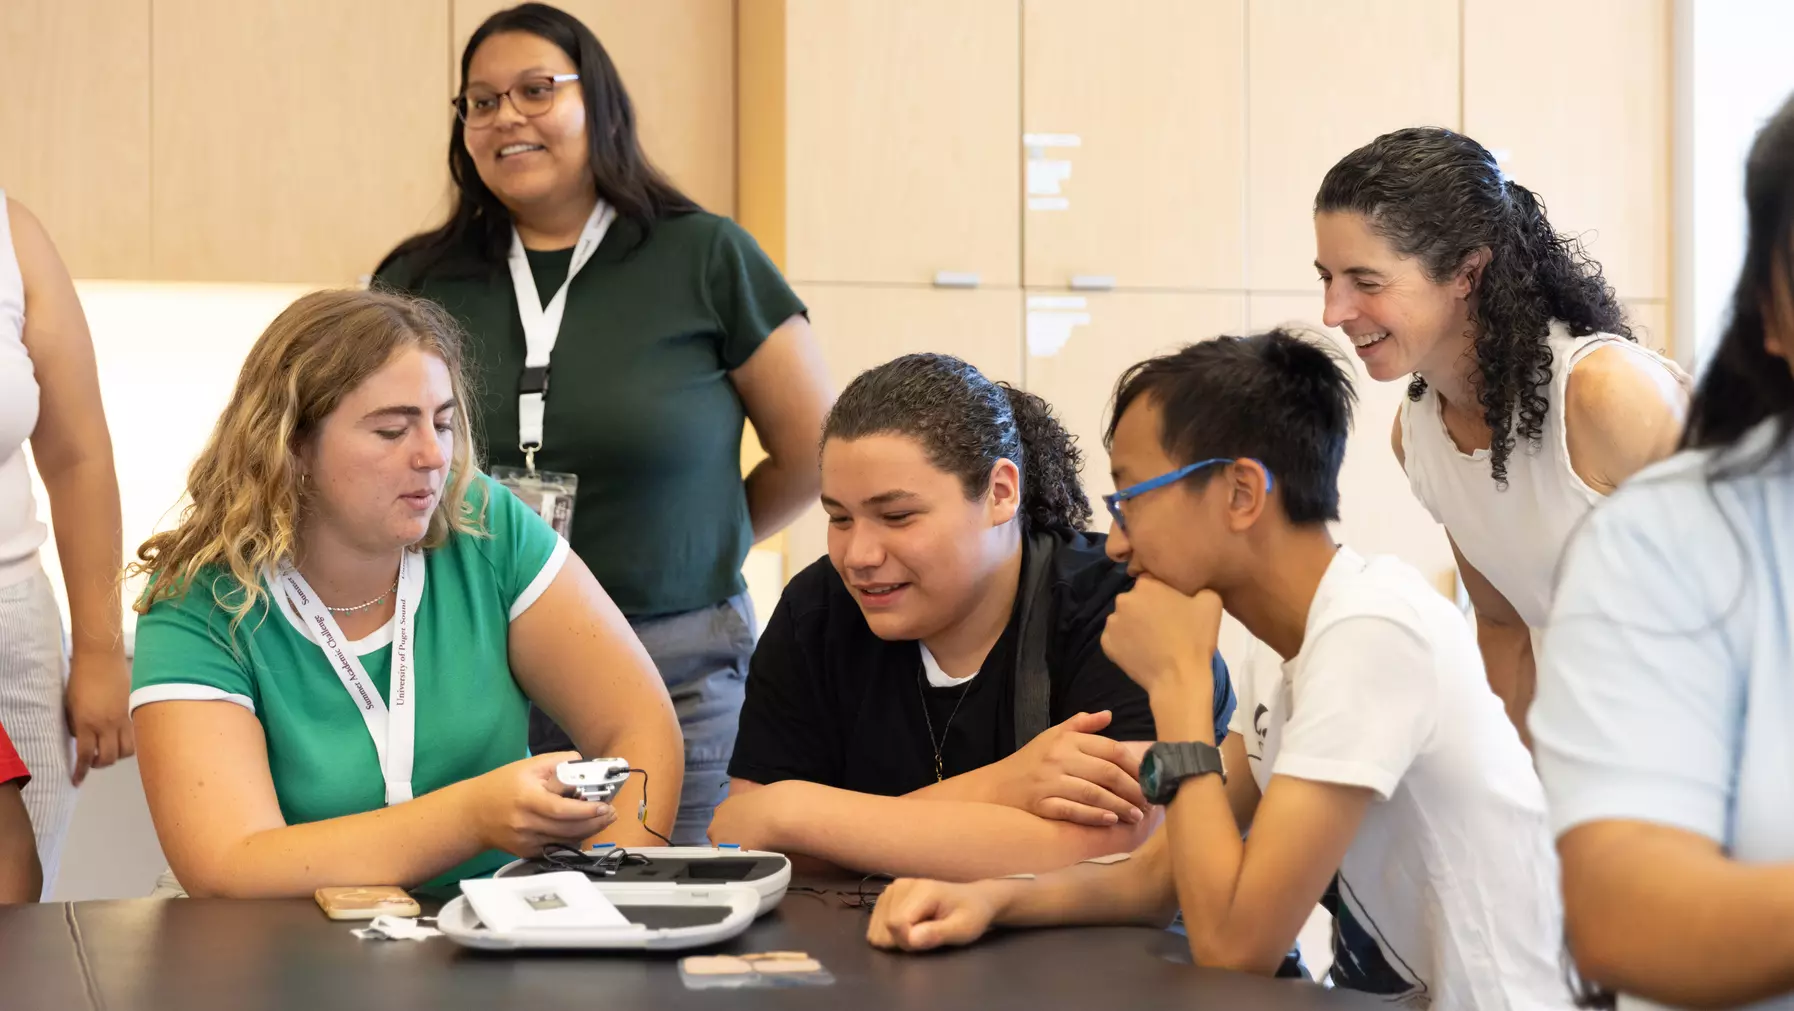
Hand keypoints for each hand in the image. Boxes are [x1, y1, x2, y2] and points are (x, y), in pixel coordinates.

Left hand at [64, 651, 134, 785]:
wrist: (101, 658)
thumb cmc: (80, 679)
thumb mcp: (70, 706)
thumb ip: (77, 726)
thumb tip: (82, 738)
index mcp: (87, 723)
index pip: (85, 756)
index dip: (81, 771)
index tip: (77, 780)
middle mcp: (107, 725)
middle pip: (108, 758)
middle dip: (98, 764)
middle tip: (91, 760)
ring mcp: (123, 718)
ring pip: (125, 751)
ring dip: (116, 755)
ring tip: (108, 749)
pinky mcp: (132, 712)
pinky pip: (133, 736)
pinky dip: (127, 742)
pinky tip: (119, 737)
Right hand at [466, 752, 616, 856]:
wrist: (472, 814)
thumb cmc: (501, 786)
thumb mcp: (527, 766)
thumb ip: (557, 762)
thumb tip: (584, 763)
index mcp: (527, 799)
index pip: (562, 810)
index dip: (586, 810)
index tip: (604, 805)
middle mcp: (526, 824)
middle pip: (569, 829)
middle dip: (596, 822)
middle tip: (611, 813)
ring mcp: (526, 842)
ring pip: (566, 841)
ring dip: (589, 831)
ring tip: (603, 819)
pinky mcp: (527, 852)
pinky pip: (557, 848)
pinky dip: (573, 839)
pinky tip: (582, 829)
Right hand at [867, 878, 1003, 951]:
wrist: (973, 900)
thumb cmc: (971, 915)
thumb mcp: (963, 929)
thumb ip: (937, 934)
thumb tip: (911, 939)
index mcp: (922, 890)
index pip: (895, 923)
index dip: (907, 941)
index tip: (928, 940)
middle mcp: (901, 885)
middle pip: (884, 927)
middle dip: (902, 940)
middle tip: (926, 935)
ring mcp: (892, 889)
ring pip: (877, 928)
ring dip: (895, 938)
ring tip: (919, 930)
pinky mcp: (887, 895)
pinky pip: (874, 925)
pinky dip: (889, 933)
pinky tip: (909, 927)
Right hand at [993, 711, 1148, 825]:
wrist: (996, 788)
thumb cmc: (1030, 761)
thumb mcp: (1053, 736)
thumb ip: (1081, 725)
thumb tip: (1108, 714)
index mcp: (1067, 741)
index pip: (1111, 749)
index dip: (1134, 765)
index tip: (1150, 778)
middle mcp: (1059, 758)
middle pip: (1106, 773)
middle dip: (1133, 789)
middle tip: (1150, 802)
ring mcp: (1049, 782)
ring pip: (1093, 793)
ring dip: (1120, 805)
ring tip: (1137, 815)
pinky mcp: (1041, 804)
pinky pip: (1073, 810)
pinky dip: (1094, 816)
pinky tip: (1111, 821)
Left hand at [1100, 577, 1222, 699]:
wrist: (1179, 678)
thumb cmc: (1195, 638)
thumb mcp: (1211, 602)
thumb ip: (1198, 586)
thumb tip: (1191, 588)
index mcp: (1146, 585)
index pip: (1151, 582)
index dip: (1162, 594)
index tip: (1172, 608)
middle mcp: (1124, 599)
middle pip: (1135, 600)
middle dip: (1146, 609)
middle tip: (1164, 626)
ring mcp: (1112, 622)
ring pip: (1124, 619)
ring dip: (1135, 626)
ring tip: (1152, 642)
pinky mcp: (1106, 644)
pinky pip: (1116, 638)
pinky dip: (1126, 643)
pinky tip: (1142, 651)